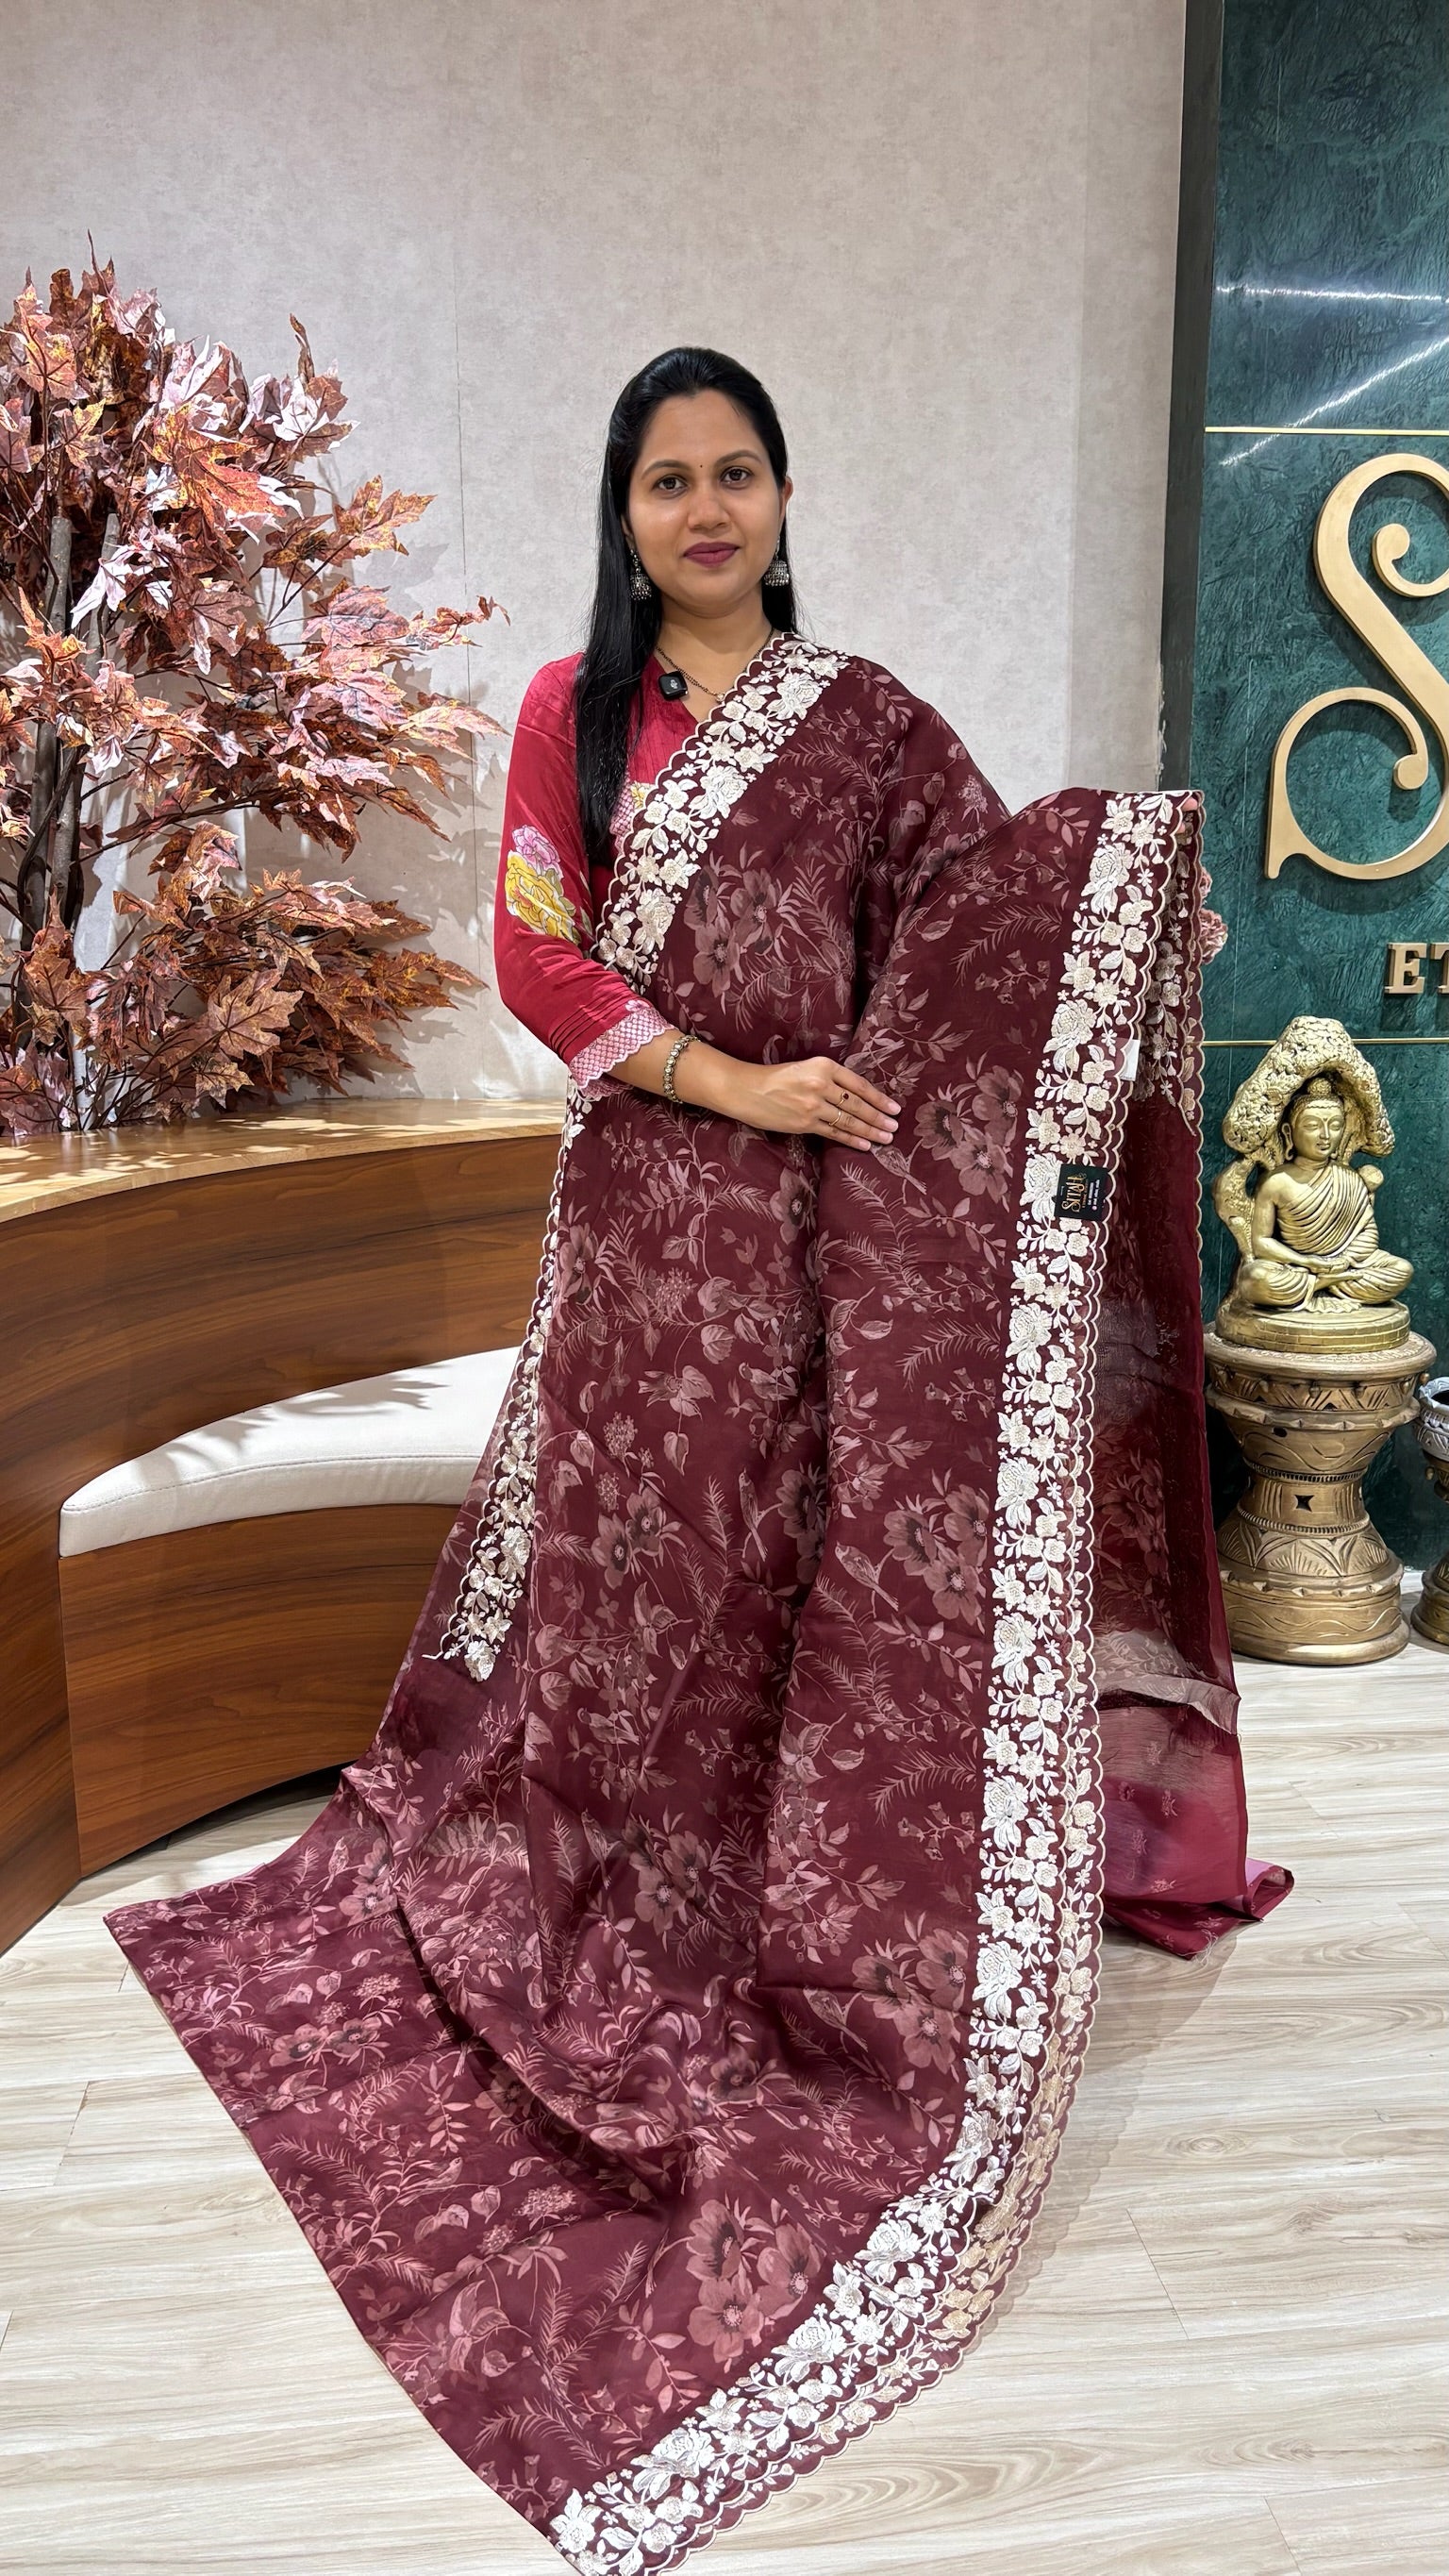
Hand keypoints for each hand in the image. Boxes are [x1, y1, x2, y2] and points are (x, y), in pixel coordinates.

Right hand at [726, 1056, 899, 1148]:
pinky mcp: (804, 1123)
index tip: (894, 1107)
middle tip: (895, 1127)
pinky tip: (865, 1145)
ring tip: (886, 1138)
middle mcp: (820, 1084)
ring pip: (848, 1120)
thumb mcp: (806, 1068)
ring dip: (870, 1131)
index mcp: (824, 1066)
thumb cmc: (777, 1078)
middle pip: (857, 1104)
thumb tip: (858, 1098)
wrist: (747, 1090)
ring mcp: (813, 1105)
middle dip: (879, 1117)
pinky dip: (851, 1140)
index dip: (878, 1098)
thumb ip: (831, 1079)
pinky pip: (834, 1133)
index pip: (859, 1085)